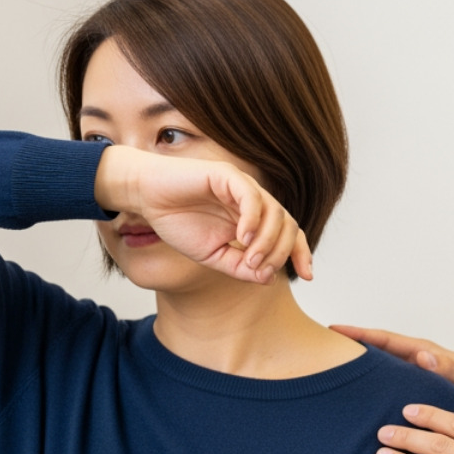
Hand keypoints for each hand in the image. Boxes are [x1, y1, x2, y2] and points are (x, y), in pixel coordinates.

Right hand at [96, 144, 312, 283]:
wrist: (146, 197)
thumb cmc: (177, 222)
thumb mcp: (211, 256)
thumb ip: (239, 267)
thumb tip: (268, 278)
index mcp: (253, 219)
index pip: (288, 234)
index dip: (301, 253)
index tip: (307, 276)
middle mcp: (253, 201)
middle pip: (288, 225)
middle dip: (282, 252)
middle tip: (261, 270)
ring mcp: (242, 186)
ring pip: (275, 212)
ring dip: (267, 241)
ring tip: (251, 259)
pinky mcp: (227, 175)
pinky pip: (251, 197)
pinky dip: (253, 219)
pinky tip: (242, 238)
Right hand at [331, 326, 453, 432]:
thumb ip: (448, 367)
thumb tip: (423, 355)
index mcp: (420, 354)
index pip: (383, 340)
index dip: (358, 334)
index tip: (332, 329)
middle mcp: (410, 365)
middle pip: (372, 354)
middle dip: (346, 350)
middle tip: (315, 349)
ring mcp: (407, 382)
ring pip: (374, 375)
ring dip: (352, 374)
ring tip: (322, 378)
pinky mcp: (408, 399)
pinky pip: (381, 393)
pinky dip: (365, 395)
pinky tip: (348, 407)